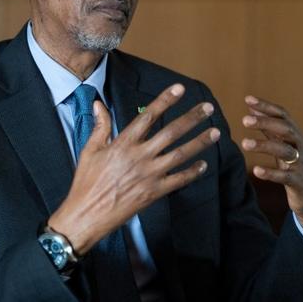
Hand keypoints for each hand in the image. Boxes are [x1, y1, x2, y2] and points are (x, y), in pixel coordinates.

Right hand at [48, 83, 220, 253]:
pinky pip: (179, 180)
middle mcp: (139, 156)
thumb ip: (100, 126)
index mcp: (123, 143)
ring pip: (180, 154)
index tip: (180, 89)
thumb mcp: (90, 150)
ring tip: (215, 132)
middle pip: (171, 132)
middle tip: (208, 108)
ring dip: (199, 142)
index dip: (165, 100)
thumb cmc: (86, 181)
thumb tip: (98, 104)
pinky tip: (204, 164)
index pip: (148, 116)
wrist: (87, 214)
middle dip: (192, 118)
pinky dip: (193, 172)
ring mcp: (149, 175)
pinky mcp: (154, 192)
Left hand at [241, 95, 302, 239]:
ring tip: (245, 143)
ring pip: (285, 151)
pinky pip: (285, 176)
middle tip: (244, 120)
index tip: (248, 99)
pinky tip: (256, 171)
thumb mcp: (282, 143)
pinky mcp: (299, 181)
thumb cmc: (294, 164)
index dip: (266, 106)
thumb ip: (268, 126)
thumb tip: (251, 106)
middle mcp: (300, 145)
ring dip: (264, 145)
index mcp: (294, 134)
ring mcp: (301, 163)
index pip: (282, 115)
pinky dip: (271, 173)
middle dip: (266, 122)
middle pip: (285, 129)